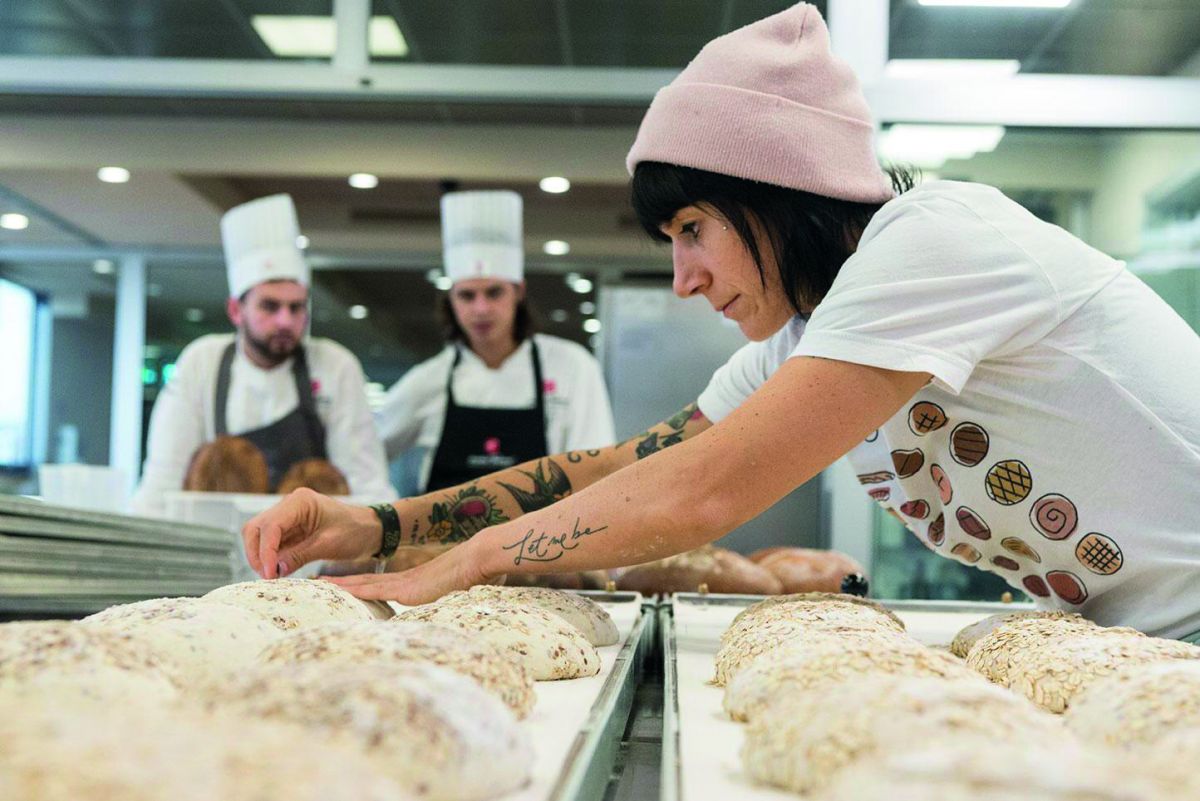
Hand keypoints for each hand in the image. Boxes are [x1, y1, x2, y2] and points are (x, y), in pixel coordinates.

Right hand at [242, 488, 381, 578]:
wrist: (371, 530)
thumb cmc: (355, 532)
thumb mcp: (329, 544)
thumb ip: (300, 555)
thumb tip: (275, 570)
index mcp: (300, 501)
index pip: (271, 526)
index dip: (266, 551)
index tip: (270, 573)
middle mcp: (289, 506)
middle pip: (256, 528)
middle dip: (257, 554)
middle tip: (268, 577)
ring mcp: (288, 518)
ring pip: (259, 536)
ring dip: (262, 557)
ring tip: (273, 576)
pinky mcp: (290, 531)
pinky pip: (272, 544)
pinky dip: (271, 558)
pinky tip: (278, 572)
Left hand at [323, 537, 492, 604]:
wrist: (478, 560)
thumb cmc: (474, 577)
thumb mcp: (456, 593)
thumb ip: (450, 597)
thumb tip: (458, 602)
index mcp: (413, 584)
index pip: (378, 585)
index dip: (357, 584)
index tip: (339, 585)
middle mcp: (403, 582)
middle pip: (364, 583)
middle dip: (340, 584)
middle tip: (316, 582)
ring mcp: (402, 584)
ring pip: (361, 585)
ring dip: (338, 586)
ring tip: (316, 584)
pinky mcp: (404, 589)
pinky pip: (370, 591)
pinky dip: (350, 590)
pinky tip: (333, 590)